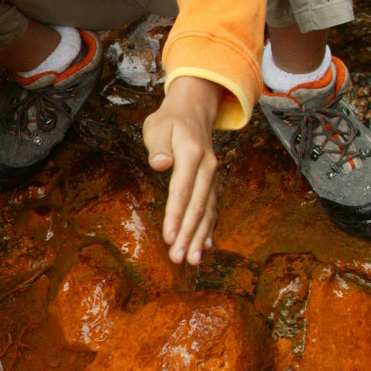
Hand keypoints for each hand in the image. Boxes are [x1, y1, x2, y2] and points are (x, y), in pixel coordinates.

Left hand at [143, 76, 220, 264]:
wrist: (192, 111)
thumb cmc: (169, 121)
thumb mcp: (158, 126)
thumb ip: (158, 144)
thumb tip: (160, 163)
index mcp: (193, 154)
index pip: (182, 190)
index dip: (176, 216)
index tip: (169, 237)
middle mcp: (208, 167)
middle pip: (198, 206)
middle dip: (188, 234)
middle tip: (178, 258)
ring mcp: (212, 176)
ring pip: (208, 211)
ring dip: (200, 237)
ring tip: (192, 260)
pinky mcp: (212, 183)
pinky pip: (213, 208)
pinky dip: (209, 228)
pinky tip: (205, 246)